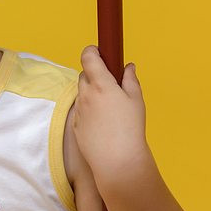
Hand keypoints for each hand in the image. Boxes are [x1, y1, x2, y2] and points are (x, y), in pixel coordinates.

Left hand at [72, 45, 149, 193]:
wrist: (117, 159)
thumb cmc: (130, 128)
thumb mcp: (136, 100)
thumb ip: (130, 79)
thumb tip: (128, 67)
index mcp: (101, 84)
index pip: (88, 57)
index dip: (92, 51)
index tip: (99, 51)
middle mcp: (85, 95)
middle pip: (84, 74)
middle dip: (95, 74)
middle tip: (111, 82)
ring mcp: (78, 110)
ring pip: (82, 93)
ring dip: (92, 92)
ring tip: (110, 107)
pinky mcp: (75, 124)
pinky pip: (80, 110)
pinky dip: (89, 109)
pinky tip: (103, 122)